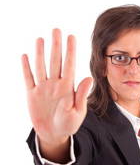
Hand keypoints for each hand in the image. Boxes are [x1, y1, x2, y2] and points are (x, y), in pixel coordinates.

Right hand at [22, 29, 92, 145]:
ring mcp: (43, 88)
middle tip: (56, 30)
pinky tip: (25, 56)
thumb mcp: (77, 112)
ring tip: (41, 39)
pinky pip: (28, 78)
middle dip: (56, 46)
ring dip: (40, 53)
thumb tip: (88, 78)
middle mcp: (55, 84)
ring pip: (41, 66)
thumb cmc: (68, 125)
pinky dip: (26, 68)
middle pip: (55, 61)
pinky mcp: (32, 94)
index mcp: (67, 88)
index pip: (69, 65)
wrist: (53, 134)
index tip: (71, 37)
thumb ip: (81, 95)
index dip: (70, 51)